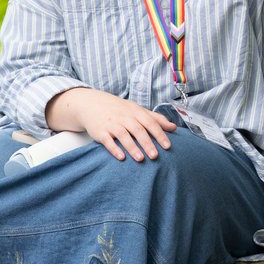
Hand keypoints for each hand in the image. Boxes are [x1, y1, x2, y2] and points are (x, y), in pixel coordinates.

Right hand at [45, 87, 174, 161]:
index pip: (150, 122)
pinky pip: (107, 141)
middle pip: (137, 130)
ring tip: (140, 159)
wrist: (91, 104)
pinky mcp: (100, 132)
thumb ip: (155, 118)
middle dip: (147, 143)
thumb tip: (173, 127)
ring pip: (123, 135)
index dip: (159, 134)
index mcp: (135, 112)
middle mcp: (123, 117)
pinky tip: (121, 157)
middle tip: (155, 156)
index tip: (167, 146)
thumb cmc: (117, 109)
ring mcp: (111, 124)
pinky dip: (114, 149)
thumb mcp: (136, 110)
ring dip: (132, 147)